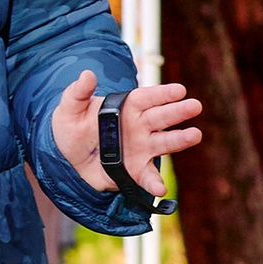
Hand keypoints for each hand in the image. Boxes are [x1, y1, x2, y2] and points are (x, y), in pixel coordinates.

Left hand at [53, 69, 203, 197]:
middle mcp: (140, 125)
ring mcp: (142, 147)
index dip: (163, 93)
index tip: (179, 90)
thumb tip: (87, 74)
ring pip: (165, 142)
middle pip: (162, 117)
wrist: (67, 156)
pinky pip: (148, 176)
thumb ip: (78, 92)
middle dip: (178, 111)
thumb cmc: (71, 126)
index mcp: (127, 107)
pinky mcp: (136, 169)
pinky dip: (155, 183)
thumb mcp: (69, 108)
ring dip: (180, 140)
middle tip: (195, 106)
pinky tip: (160, 189)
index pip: (148, 97)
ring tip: (195, 135)